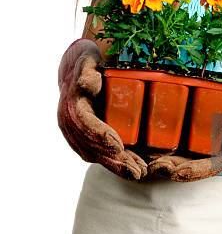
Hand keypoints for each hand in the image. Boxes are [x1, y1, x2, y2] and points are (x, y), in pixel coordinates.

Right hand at [57, 38, 147, 179]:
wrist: (76, 68)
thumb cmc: (87, 61)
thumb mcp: (87, 59)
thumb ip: (87, 70)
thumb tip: (87, 83)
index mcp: (72, 105)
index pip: (84, 123)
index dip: (100, 135)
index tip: (118, 145)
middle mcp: (70, 123)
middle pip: (91, 145)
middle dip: (114, 159)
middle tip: (137, 170)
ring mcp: (75, 134)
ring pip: (95, 154)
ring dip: (116, 166)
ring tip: (139, 173)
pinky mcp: (84, 139)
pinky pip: (97, 155)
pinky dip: (114, 164)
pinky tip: (131, 169)